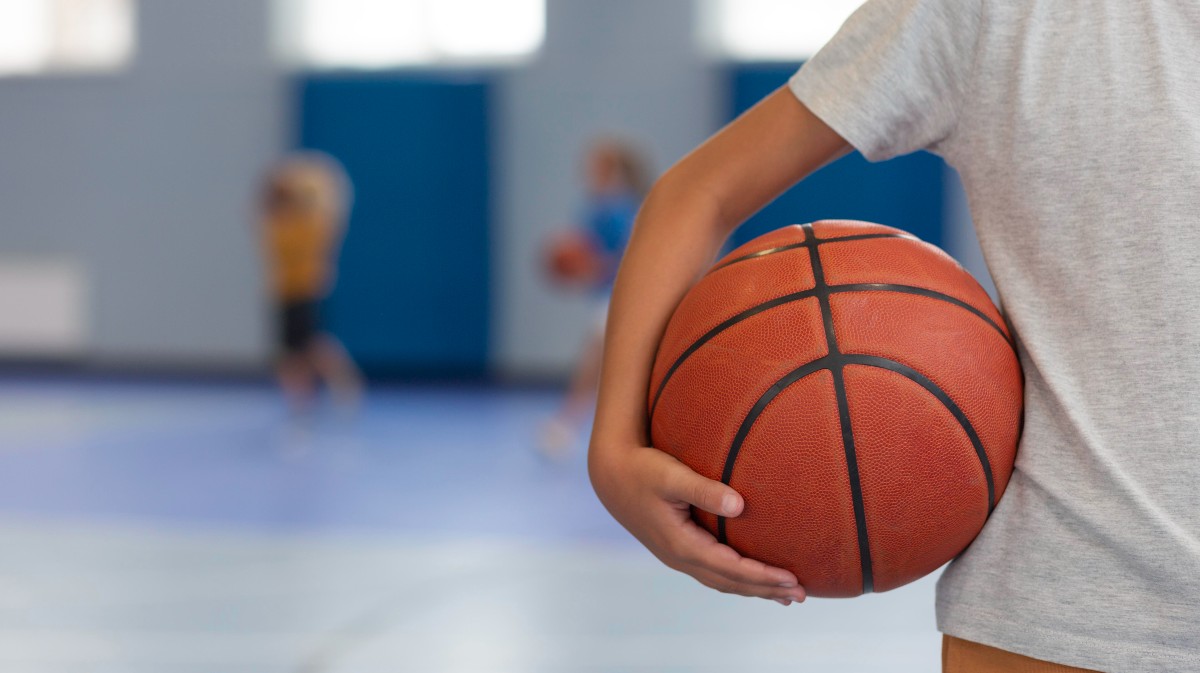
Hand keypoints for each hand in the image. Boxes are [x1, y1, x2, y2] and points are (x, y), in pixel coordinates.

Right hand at [589, 442, 806, 604]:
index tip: (792, 579)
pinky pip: (712, 573)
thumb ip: (704, 489)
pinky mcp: (676, 548)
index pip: (732, 569)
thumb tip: (740, 505)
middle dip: (765, 590)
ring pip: (721, 582)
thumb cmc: (642, 469)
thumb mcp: (671, 475)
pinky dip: (736, 580)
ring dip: (753, 589)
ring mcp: (677, 556)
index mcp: (682, 544)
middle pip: (730, 583)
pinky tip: (749, 577)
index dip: (763, 576)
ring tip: (784, 595)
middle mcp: (680, 557)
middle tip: (801, 594)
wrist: (610, 475)